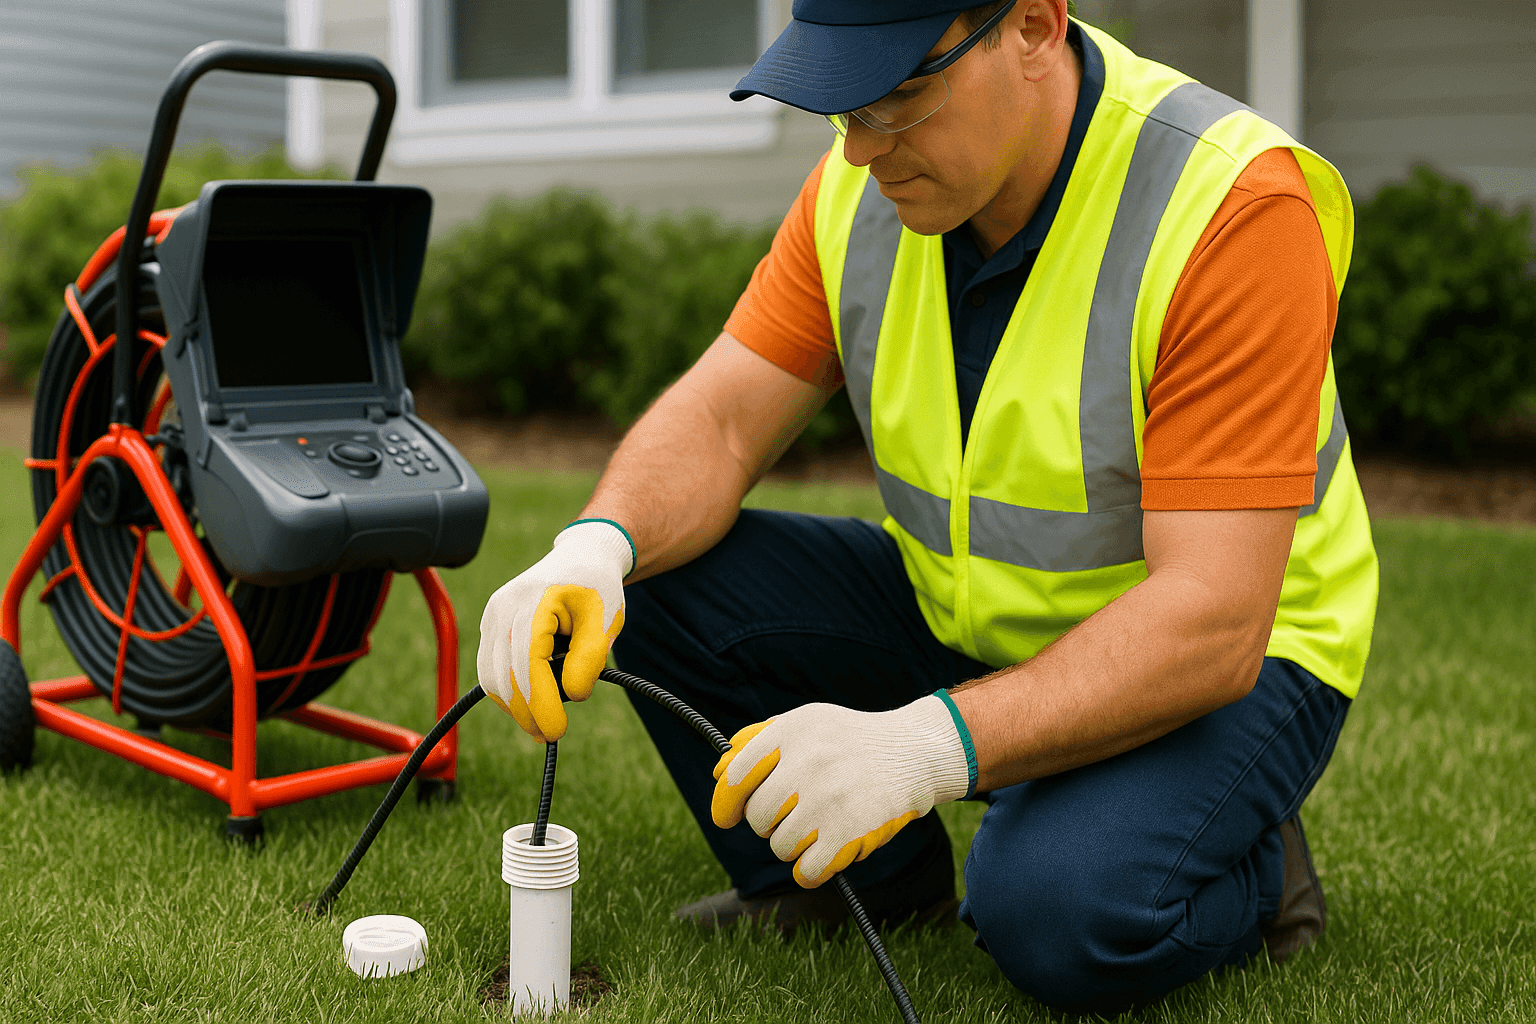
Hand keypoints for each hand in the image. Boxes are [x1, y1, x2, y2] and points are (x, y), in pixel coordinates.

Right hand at [476, 520, 632, 740]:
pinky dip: (508, 690)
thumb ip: (590, 658)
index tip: (557, 730)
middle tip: (551, 733)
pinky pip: (490, 668)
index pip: (528, 663)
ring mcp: (492, 616)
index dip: (540, 703)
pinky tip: (532, 701)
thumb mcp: (606, 620)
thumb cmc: (597, 587)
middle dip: (526, 712)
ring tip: (543, 720)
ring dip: (514, 705)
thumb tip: (573, 696)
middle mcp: (503, 608)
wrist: (581, 558)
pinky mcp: (491, 626)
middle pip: (503, 675)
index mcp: (534, 601)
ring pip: (491, 676)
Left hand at [710, 695, 973, 886]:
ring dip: (795, 845)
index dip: (725, 804)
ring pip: (781, 846)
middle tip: (794, 815)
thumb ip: (758, 741)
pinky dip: (811, 870)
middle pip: (758, 818)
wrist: (914, 752)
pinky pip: (807, 870)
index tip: (727, 818)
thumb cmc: (850, 740)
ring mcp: (827, 799)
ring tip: (819, 826)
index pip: (736, 777)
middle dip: (770, 824)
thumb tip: (719, 774)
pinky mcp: (848, 832)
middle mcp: (806, 763)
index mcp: (790, 733)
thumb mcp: (805, 723)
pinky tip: (825, 854)